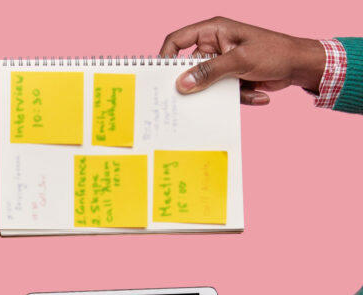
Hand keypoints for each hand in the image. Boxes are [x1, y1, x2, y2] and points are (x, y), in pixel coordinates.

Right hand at [160, 17, 325, 104]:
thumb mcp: (240, 60)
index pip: (178, 40)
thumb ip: (209, 72)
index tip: (161, 76)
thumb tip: (182, 84)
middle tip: (196, 95)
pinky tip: (257, 90)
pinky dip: (239, 95)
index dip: (166, 56)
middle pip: (190, 67)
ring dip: (225, 91)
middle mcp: (214, 46)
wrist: (300, 65)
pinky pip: (222, 92)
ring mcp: (222, 63)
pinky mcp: (230, 78)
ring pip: (207, 84)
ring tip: (244, 87)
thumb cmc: (275, 52)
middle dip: (198, 83)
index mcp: (213, 31)